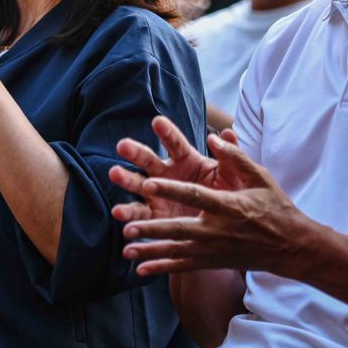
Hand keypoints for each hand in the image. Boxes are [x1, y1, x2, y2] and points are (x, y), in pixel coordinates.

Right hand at [109, 116, 227, 223]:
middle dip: (136, 152)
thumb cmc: (229, 194)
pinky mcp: (154, 217)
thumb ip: (231, 155)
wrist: (226, 226)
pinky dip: (129, 215)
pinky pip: (139, 216)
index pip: (176, 144)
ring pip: (138, 185)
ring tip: (114, 174)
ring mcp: (158, 195)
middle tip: (123, 145)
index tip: (157, 121)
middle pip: (149, 160)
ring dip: (125, 179)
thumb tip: (228, 131)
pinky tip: (119, 215)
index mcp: (187, 161)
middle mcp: (168, 175)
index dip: (167, 133)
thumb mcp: (234, 175)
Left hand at [120, 131, 317, 276]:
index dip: (171, 190)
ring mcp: (214, 249)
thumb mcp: (260, 177)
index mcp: (229, 206)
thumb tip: (214, 136)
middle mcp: (218, 230)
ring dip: (151, 252)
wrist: (289, 246)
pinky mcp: (213, 261)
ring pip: (177, 251)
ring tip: (126, 251)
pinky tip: (141, 270)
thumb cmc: (274, 206)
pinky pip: (184, 266)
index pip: (195, 196)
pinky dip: (162, 268)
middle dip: (153, 229)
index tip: (149, 184)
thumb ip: (236, 156)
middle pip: (180, 229)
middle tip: (128, 227)